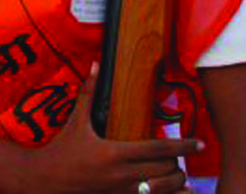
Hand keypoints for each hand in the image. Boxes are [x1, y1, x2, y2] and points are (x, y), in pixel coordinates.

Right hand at [6, 64, 198, 193]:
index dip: (183, 146)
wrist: (45, 180)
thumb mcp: (75, 121)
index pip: (159, 149)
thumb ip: (88, 92)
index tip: (200, 143)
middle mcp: (123, 175)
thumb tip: (95, 65)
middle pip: (167, 172)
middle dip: (179, 164)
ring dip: (175, 183)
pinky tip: (174, 193)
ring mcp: (122, 192)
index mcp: (115, 152)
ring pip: (163, 191)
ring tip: (179, 175)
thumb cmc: (61, 149)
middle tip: (181, 157)